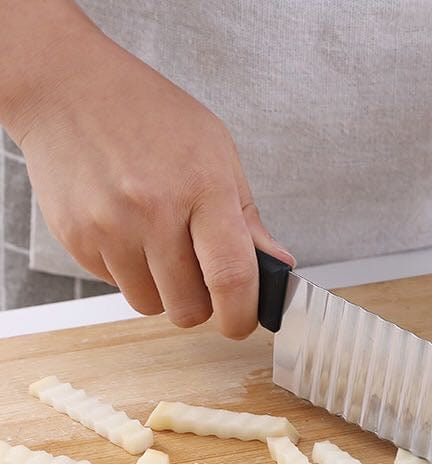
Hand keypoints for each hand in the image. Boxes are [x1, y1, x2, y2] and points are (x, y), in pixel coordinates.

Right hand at [11, 13, 292, 338]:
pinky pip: (116, 286)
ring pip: (150, 305)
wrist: (69, 87)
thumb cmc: (151, 117)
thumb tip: (277, 266)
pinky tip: (129, 233)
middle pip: (189, 307)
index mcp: (203, 188)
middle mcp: (154, 211)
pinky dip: (130, 273)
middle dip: (202, 305)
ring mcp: (110, 226)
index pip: (231, 277)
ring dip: (164, 291)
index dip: (242, 315)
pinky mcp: (77, 239)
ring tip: (161, 247)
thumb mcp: (218, 154)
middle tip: (201, 277)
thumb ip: (248, 219)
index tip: (242, 323)